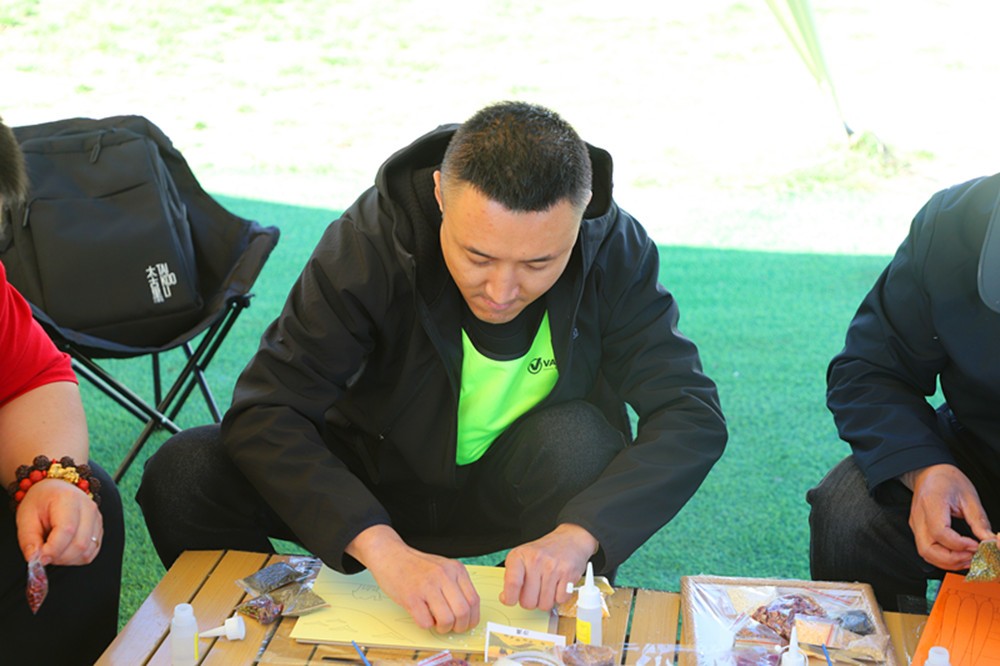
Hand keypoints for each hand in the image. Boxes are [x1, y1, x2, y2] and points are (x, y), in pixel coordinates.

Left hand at [16, 479, 102, 566]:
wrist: (54, 492)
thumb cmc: (39, 503)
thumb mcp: (25, 517)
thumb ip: (28, 539)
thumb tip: (35, 559)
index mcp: (68, 498)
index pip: (67, 530)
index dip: (53, 549)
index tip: (38, 559)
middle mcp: (88, 507)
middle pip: (79, 544)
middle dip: (58, 557)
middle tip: (42, 556)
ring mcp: (97, 518)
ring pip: (86, 551)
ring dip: (66, 560)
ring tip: (52, 552)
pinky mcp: (99, 529)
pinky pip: (91, 552)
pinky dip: (75, 558)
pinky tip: (63, 552)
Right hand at [347, 525, 479, 633]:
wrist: (389, 554)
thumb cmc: (415, 565)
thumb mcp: (442, 567)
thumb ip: (455, 585)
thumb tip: (466, 613)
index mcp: (455, 569)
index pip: (474, 600)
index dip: (472, 618)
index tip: (466, 624)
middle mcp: (444, 576)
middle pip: (463, 612)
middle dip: (460, 627)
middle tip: (451, 627)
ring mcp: (427, 586)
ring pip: (447, 620)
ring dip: (443, 628)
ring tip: (436, 622)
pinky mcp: (411, 597)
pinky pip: (426, 622)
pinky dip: (426, 625)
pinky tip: (422, 615)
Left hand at [500, 523, 597, 610]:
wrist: (569, 540)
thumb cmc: (543, 552)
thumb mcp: (521, 557)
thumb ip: (511, 577)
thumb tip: (506, 597)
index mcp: (519, 556)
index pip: (512, 584)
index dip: (510, 598)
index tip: (510, 600)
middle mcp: (535, 560)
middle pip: (528, 601)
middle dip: (531, 601)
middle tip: (534, 591)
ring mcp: (553, 567)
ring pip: (544, 605)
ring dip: (546, 600)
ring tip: (547, 586)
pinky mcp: (568, 574)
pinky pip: (560, 600)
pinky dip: (559, 597)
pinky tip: (558, 585)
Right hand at [908, 464, 993, 569]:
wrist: (929, 473)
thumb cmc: (947, 480)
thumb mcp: (969, 496)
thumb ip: (979, 520)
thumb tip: (989, 540)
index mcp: (931, 503)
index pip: (940, 532)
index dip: (959, 544)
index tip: (976, 545)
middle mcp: (919, 516)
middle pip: (928, 549)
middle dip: (952, 559)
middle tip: (972, 557)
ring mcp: (916, 524)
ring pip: (925, 553)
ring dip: (947, 562)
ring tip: (967, 558)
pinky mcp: (917, 530)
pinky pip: (927, 550)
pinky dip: (942, 558)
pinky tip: (958, 555)